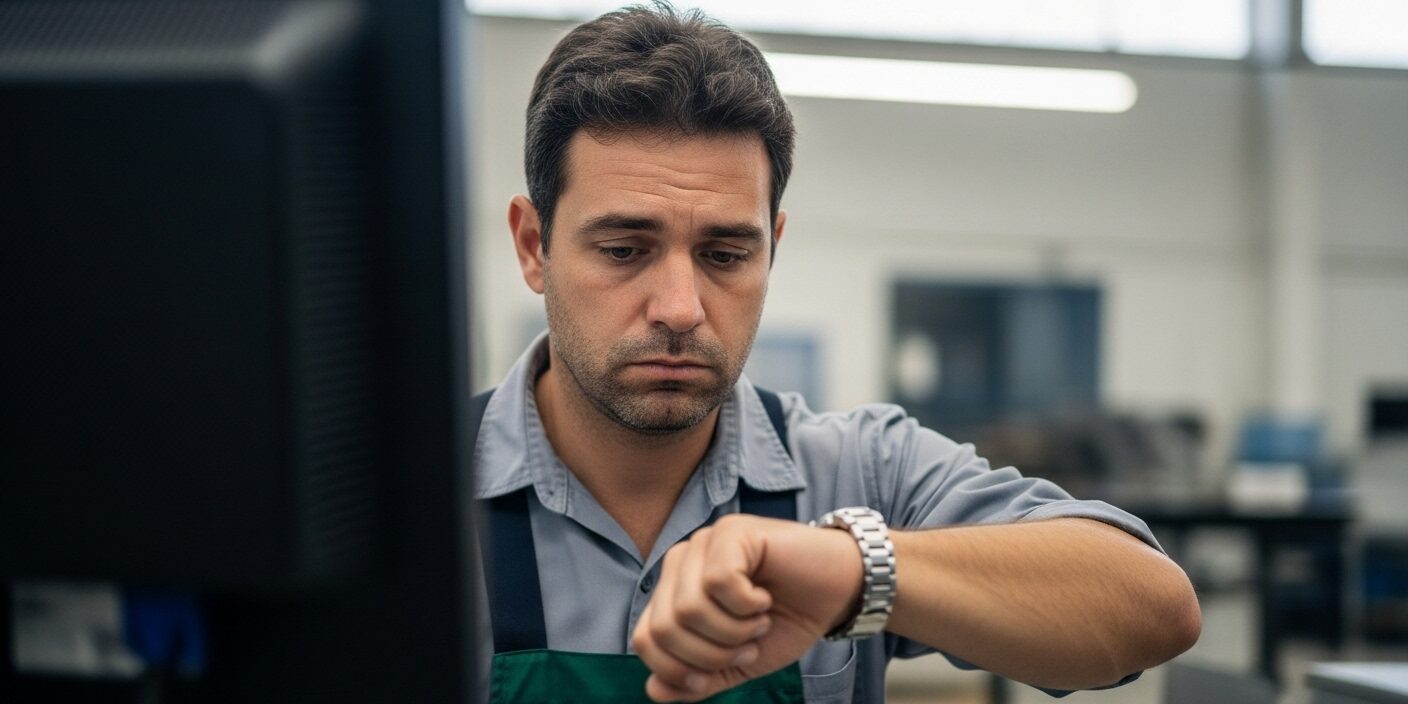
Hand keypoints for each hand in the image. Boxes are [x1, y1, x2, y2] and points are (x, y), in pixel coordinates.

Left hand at [630, 513, 862, 701]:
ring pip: (688, 607)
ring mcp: (704, 542)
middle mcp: (681, 562)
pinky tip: (764, 598)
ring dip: (733, 630)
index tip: (720, 670)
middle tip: (747, 646)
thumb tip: (654, 690)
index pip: (645, 638)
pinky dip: (747, 605)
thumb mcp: (738, 664)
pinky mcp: (731, 532)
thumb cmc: (788, 620)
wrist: (838, 592)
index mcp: (673, 591)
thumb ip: (697, 680)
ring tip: (758, 621)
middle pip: (663, 627)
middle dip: (710, 654)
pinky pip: (718, 582)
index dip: (679, 669)